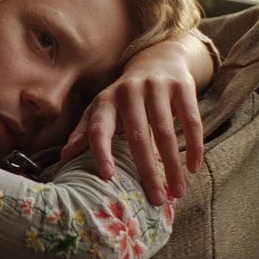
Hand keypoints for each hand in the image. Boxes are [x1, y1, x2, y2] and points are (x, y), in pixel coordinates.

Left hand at [59, 38, 205, 205]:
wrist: (158, 58)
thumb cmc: (125, 96)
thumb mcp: (103, 108)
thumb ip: (85, 132)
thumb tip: (64, 158)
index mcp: (105, 101)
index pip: (99, 129)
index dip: (101, 152)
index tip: (107, 178)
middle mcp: (128, 92)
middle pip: (137, 137)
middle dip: (147, 171)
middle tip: (156, 200)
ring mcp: (156, 87)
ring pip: (165, 132)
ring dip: (172, 165)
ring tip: (178, 192)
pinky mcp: (181, 86)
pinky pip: (190, 120)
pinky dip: (194, 145)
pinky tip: (194, 168)